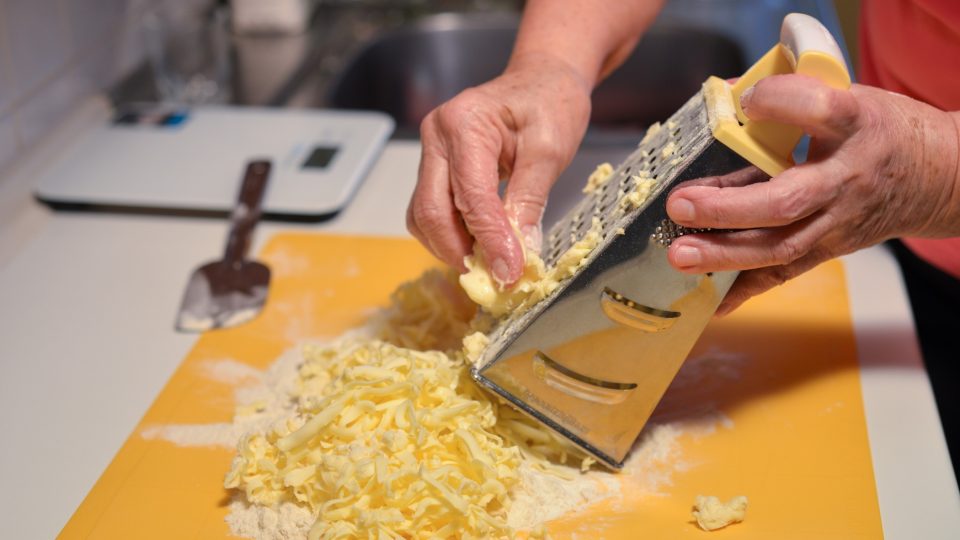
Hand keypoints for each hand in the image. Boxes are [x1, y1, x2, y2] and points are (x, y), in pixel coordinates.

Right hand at [407, 53, 591, 284]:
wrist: (541, 80)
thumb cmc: (550, 103)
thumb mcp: (550, 150)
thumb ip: (530, 201)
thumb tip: (520, 253)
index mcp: (465, 123)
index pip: (470, 196)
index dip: (489, 240)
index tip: (510, 272)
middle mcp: (436, 135)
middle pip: (431, 209)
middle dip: (460, 250)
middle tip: (495, 277)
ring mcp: (430, 151)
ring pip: (423, 214)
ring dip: (451, 246)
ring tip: (489, 262)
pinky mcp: (434, 166)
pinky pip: (431, 208)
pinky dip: (451, 233)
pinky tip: (479, 244)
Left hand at [665, 74, 959, 313]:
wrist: (939, 177)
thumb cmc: (880, 131)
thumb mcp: (847, 99)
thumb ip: (789, 105)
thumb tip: (721, 101)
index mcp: (856, 126)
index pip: (820, 111)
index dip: (780, 104)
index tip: (746, 101)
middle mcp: (846, 179)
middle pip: (787, 201)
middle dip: (727, 208)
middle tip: (679, 204)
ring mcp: (838, 222)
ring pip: (780, 247)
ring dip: (724, 254)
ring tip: (679, 255)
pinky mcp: (830, 250)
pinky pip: (784, 275)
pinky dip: (745, 289)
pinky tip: (711, 302)